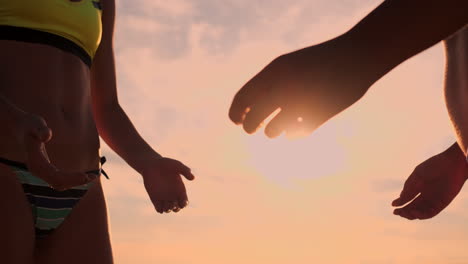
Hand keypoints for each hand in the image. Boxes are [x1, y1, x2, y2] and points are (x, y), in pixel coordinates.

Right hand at [19, 113, 98, 189]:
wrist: (19, 126)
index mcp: (35, 163)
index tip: (86, 176)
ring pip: (58, 183)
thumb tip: (46, 136)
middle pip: (58, 183)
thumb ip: (41, 129)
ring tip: (93, 176)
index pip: (55, 177)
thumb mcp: (36, 123)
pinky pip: (58, 179)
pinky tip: (83, 175)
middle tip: (94, 176)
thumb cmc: (29, 123)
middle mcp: (36, 170)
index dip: (71, 178)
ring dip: (75, 182)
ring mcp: (39, 170)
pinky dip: (71, 179)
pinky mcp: (44, 168)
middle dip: (76, 182)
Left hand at [141, 157, 194, 213]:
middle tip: (173, 203)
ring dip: (168, 210)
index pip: (184, 201)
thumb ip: (185, 171)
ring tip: (166, 204)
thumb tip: (193, 178)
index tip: (181, 202)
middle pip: (177, 208)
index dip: (184, 204)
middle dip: (176, 209)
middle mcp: (172, 194)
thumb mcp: (177, 165)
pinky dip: (160, 210)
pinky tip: (159, 205)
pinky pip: (158, 209)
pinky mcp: (154, 198)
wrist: (151, 164)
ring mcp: (163, 197)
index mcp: (179, 189)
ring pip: (168, 210)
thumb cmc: (166, 164)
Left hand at [229, 36, 370, 137]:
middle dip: (249, 127)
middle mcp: (285, 86)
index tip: (236, 121)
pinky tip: (296, 127)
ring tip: (276, 127)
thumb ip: (267, 84)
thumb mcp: (289, 66)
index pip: (242, 98)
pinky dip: (292, 134)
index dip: (235, 113)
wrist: (357, 56)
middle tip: (252, 129)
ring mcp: (303, 102)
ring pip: (273, 131)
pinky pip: (295, 135)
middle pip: (253, 118)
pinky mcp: (320, 116)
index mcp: (275, 71)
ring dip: (272, 132)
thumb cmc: (318, 61)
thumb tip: (245, 110)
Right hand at [392, 143, 467, 219]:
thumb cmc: (434, 167)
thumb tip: (398, 200)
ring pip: (421, 212)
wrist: (452, 164)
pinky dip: (422, 215)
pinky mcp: (442, 203)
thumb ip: (409, 189)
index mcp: (419, 187)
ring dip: (412, 215)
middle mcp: (426, 195)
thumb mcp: (417, 176)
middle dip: (404, 211)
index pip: (408, 199)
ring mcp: (434, 200)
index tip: (393, 205)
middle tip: (396, 213)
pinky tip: (415, 213)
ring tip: (405, 213)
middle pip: (413, 207)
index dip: (400, 203)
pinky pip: (431, 213)